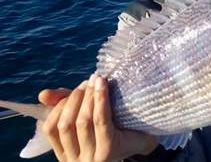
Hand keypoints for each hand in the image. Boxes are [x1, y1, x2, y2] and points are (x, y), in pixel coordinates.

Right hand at [38, 74, 158, 161]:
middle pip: (66, 124)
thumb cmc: (114, 124)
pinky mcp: (108, 150)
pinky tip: (103, 85)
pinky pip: (100, 121)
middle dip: (76, 98)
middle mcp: (75, 160)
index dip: (60, 106)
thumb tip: (42, 94)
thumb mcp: (87, 112)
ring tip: (96, 81)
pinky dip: (100, 100)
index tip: (76, 89)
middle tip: (88, 81)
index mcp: (65, 153)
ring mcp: (91, 158)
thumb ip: (65, 103)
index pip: (51, 128)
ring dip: (88, 97)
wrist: (144, 137)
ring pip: (83, 122)